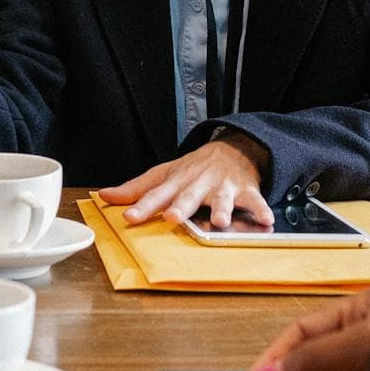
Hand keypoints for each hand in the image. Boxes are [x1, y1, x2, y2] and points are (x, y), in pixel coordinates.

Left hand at [96, 131, 271, 227]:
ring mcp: (222, 187)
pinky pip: (254, 201)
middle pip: (188, 195)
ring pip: (221, 198)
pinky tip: (265, 219)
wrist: (232, 149)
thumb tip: (104, 196)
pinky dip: (261, 209)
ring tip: (220, 221)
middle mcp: (198, 183)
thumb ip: (135, 189)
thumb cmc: (194, 168)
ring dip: (221, 208)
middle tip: (173, 218)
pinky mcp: (244, 190)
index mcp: (177, 181)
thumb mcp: (164, 174)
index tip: (129, 217)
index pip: (156, 194)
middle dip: (181, 207)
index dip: (142, 206)